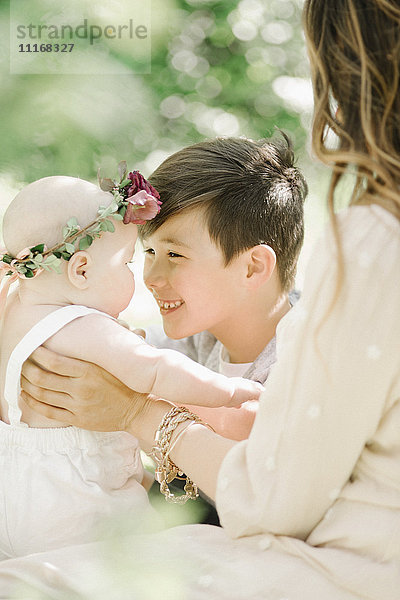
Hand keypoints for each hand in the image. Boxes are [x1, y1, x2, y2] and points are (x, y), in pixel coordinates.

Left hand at [21, 346, 151, 432]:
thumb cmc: (123, 381)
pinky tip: (27, 396)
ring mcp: (78, 405)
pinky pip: (48, 411)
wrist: (137, 409)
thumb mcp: (110, 362)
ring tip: (22, 378)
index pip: (54, 361)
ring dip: (27, 385)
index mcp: (89, 371)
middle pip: (42, 378)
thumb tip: (78, 330)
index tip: (30, 348)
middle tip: (21, 363)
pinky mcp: (78, 419)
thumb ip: (93, 350)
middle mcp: (81, 388)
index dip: (36, 354)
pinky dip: (33, 403)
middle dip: (26, 370)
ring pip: (42, 395)